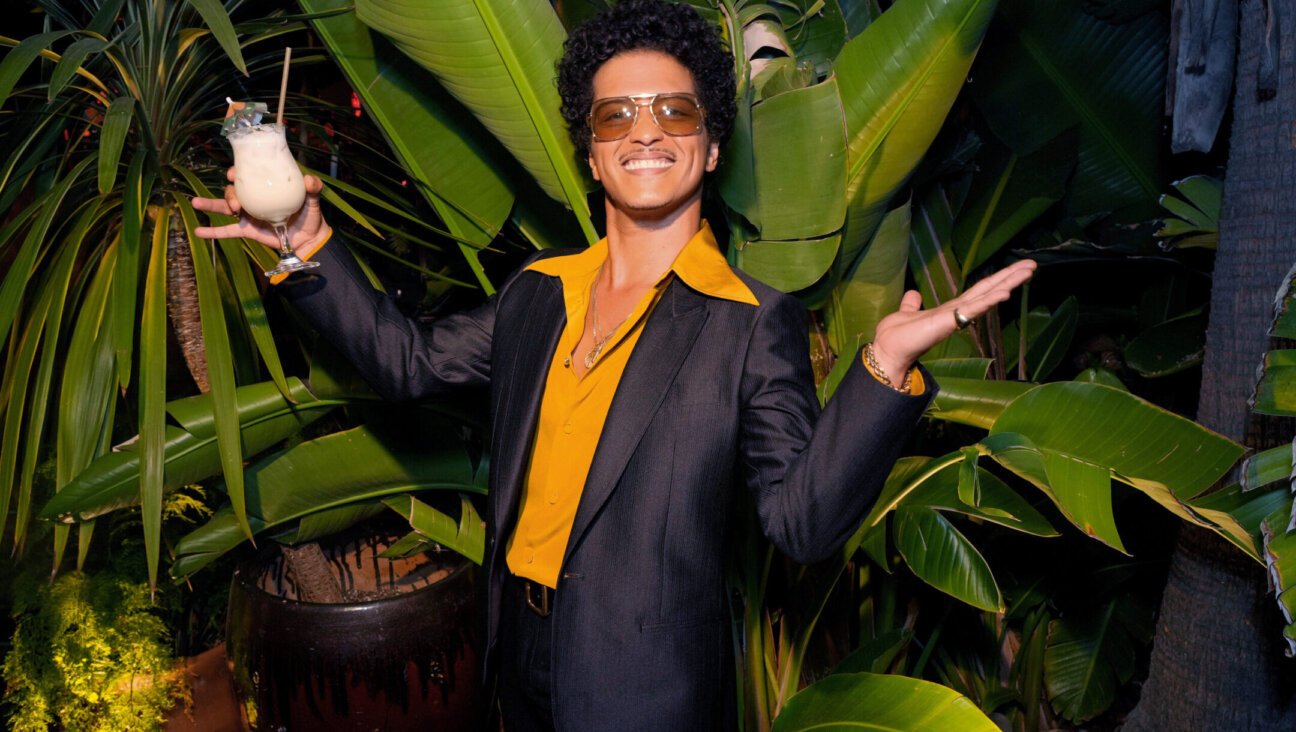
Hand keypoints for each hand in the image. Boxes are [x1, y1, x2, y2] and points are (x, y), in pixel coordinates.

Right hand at [192, 167, 328, 254]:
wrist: (309, 239)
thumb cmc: (310, 215)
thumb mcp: (313, 199)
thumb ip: (313, 188)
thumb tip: (309, 180)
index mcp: (265, 186)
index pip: (246, 173)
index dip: (236, 170)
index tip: (232, 173)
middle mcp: (253, 198)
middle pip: (233, 190)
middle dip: (228, 193)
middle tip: (235, 202)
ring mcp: (248, 214)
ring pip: (224, 206)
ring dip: (210, 204)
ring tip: (197, 203)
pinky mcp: (247, 230)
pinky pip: (226, 231)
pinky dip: (212, 232)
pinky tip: (198, 232)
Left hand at [870, 259, 1037, 379]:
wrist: (887, 351)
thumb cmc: (898, 336)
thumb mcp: (908, 312)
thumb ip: (913, 304)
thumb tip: (913, 294)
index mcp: (950, 309)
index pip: (979, 290)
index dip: (997, 279)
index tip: (1016, 267)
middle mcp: (957, 312)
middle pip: (989, 290)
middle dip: (1010, 277)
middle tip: (1033, 265)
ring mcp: (955, 317)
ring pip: (986, 297)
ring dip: (1008, 283)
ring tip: (1028, 271)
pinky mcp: (948, 322)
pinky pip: (972, 309)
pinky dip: (988, 300)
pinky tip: (1005, 292)